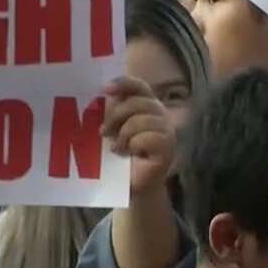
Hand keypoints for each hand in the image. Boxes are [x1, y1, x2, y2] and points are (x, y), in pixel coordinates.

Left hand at [101, 76, 174, 197]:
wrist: (129, 184)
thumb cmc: (120, 153)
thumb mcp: (112, 127)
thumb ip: (110, 109)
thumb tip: (99, 93)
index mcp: (146, 105)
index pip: (139, 86)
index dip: (124, 83)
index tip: (105, 89)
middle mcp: (160, 114)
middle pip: (138, 102)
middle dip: (116, 116)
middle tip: (104, 132)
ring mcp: (168, 131)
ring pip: (140, 120)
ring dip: (123, 135)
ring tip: (117, 148)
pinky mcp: (168, 148)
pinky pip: (146, 138)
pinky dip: (133, 145)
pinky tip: (129, 153)